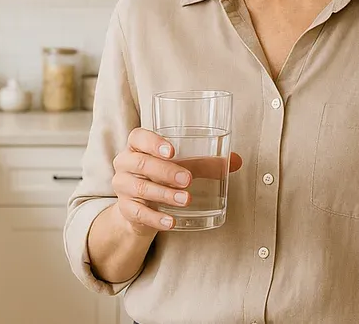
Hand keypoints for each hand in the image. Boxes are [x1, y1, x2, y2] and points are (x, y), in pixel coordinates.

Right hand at [111, 127, 242, 233]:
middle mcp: (125, 163)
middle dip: (166, 171)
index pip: (138, 137)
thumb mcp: (182, 167)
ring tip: (186, 199)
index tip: (173, 151)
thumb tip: (236, 161)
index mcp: (138, 146)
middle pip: (140, 163)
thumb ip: (206, 163)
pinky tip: (171, 222)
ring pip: (140, 188)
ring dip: (164, 194)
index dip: (153, 142)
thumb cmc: (162, 177)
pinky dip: (156, 218)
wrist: (140, 208)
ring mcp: (122, 186)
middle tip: (188, 179)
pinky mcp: (125, 209)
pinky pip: (138, 213)